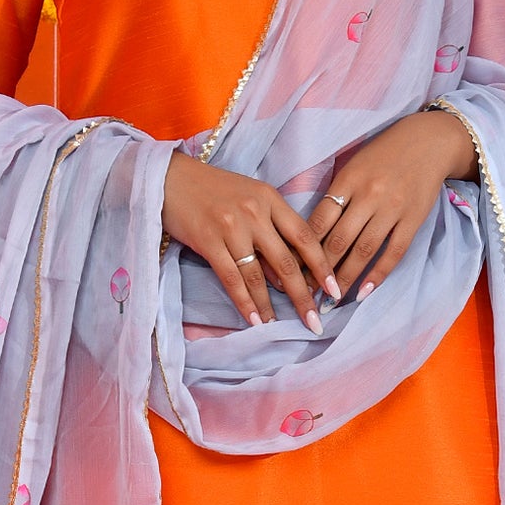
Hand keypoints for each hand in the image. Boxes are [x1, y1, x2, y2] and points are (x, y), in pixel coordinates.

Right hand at [162, 151, 338, 332]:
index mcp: (270, 198)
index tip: (334, 290)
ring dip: (271, 305)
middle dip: (303, 296)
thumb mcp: (250, 196)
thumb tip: (286, 275)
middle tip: (315, 322)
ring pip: (258, 275)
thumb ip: (272, 228)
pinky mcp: (208, 241)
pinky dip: (244, 302)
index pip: (305, 237)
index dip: (322, 267)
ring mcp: (231, 227)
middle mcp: (255, 212)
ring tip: (281, 326)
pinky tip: (254, 320)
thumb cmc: (213, 190)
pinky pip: (231, 278)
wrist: (170, 178)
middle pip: (286, 261)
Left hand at [311, 108, 476, 298]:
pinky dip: (378, 274)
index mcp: (347, 180)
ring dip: (346, 278)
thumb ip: (335, 195)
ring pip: (364, 250)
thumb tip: (312, 232)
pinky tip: (364, 292)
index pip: (320, 221)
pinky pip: (393, 253)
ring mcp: (393, 209)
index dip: (303, 249)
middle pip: (339, 240)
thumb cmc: (384, 154)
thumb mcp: (353, 165)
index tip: (292, 270)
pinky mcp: (413, 220)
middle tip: (306, 294)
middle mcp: (369, 195)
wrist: (428, 142)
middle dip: (320, 271)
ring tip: (331, 300)